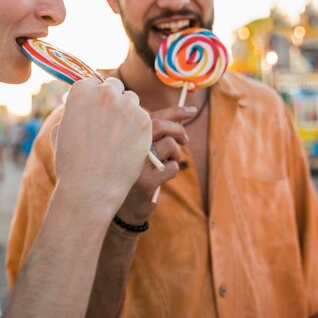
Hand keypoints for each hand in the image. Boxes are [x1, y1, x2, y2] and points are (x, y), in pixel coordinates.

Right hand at [53, 77, 152, 219]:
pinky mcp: (146, 121)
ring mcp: (127, 106)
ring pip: (132, 101)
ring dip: (128, 113)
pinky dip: (140, 130)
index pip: (93, 82)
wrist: (90, 188)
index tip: (96, 109)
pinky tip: (131, 146)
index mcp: (81, 90)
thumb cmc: (71, 162)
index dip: (95, 96)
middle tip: (110, 122)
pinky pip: (145, 118)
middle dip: (113, 100)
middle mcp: (105, 93)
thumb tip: (83, 105)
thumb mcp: (61, 130)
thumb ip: (75, 111)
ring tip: (121, 137)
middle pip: (115, 87)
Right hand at [115, 106, 195, 222]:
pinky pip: (172, 167)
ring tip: (168, 162)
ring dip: (176, 154)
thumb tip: (185, 112)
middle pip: (161, 126)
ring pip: (169, 146)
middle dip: (179, 131)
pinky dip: (173, 170)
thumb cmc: (137, 171)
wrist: (125, 206)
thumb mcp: (143, 149)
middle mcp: (127, 146)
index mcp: (126, 135)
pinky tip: (162, 177)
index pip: (152, 116)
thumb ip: (158, 131)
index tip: (192, 111)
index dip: (175, 112)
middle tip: (185, 140)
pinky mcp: (145, 181)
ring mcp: (135, 163)